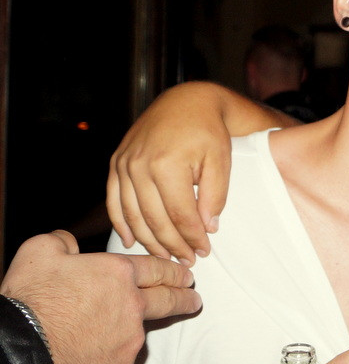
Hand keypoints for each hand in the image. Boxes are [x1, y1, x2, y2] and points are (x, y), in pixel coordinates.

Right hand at [0, 230, 200, 363]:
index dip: (173, 270)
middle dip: (185, 297)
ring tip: (117, 332)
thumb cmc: (30, 302)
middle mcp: (132, 305)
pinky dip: (110, 357)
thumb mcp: (40, 253)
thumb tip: (68, 242)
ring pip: (140, 332)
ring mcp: (130, 339)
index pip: (158, 268)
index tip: (186, 275)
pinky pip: (120, 360)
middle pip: (169, 299)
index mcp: (118, 273)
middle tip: (194, 298)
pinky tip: (93, 355)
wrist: (22, 352)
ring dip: (134, 330)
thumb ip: (62, 242)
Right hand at [106, 82, 288, 264]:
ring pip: (132, 215)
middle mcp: (139, 165)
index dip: (192, 238)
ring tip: (166, 257)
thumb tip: (207, 229)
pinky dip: (121, 224)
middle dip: (172, 245)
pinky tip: (132, 242)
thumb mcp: (220, 161)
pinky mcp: (116, 163)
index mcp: (167, 164)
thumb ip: (215, 196)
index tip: (203, 252)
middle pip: (154, 220)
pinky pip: (114, 201)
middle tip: (187, 261)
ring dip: (148, 241)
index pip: (179, 215)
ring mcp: (123, 164)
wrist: (186, 102)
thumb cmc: (207, 131)